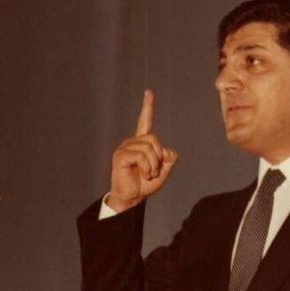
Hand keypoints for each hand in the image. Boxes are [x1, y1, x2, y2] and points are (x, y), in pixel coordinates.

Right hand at [107, 89, 177, 211]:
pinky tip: (143, 174)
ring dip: (153, 165)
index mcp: (142, 143)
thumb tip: (167, 150)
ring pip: (149, 148)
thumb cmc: (145, 184)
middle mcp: (132, 142)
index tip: (148, 92)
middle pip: (154, 138)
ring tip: (148, 174)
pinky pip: (140, 156)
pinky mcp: (120, 155)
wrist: (132, 197)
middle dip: (159, 156)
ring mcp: (125, 148)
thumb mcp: (164, 170)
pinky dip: (146, 167)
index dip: (148, 107)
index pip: (145, 121)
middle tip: (154, 170)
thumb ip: (169, 158)